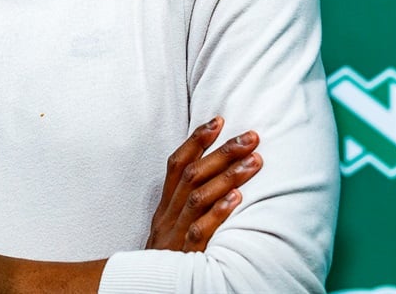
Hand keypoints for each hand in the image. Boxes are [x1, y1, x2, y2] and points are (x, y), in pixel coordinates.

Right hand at [147, 117, 261, 251]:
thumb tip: (213, 181)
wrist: (141, 290)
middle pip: (192, 174)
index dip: (197, 140)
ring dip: (227, 175)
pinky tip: (237, 198)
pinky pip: (201, 230)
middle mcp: (168, 215)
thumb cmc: (165, 260)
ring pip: (198, 197)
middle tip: (251, 136)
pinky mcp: (186, 255)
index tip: (219, 119)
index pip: (176, 164)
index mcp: (164, 206)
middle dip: (222, 151)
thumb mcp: (168, 229)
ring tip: (255, 160)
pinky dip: (218, 212)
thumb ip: (184, 207)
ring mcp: (175, 234)